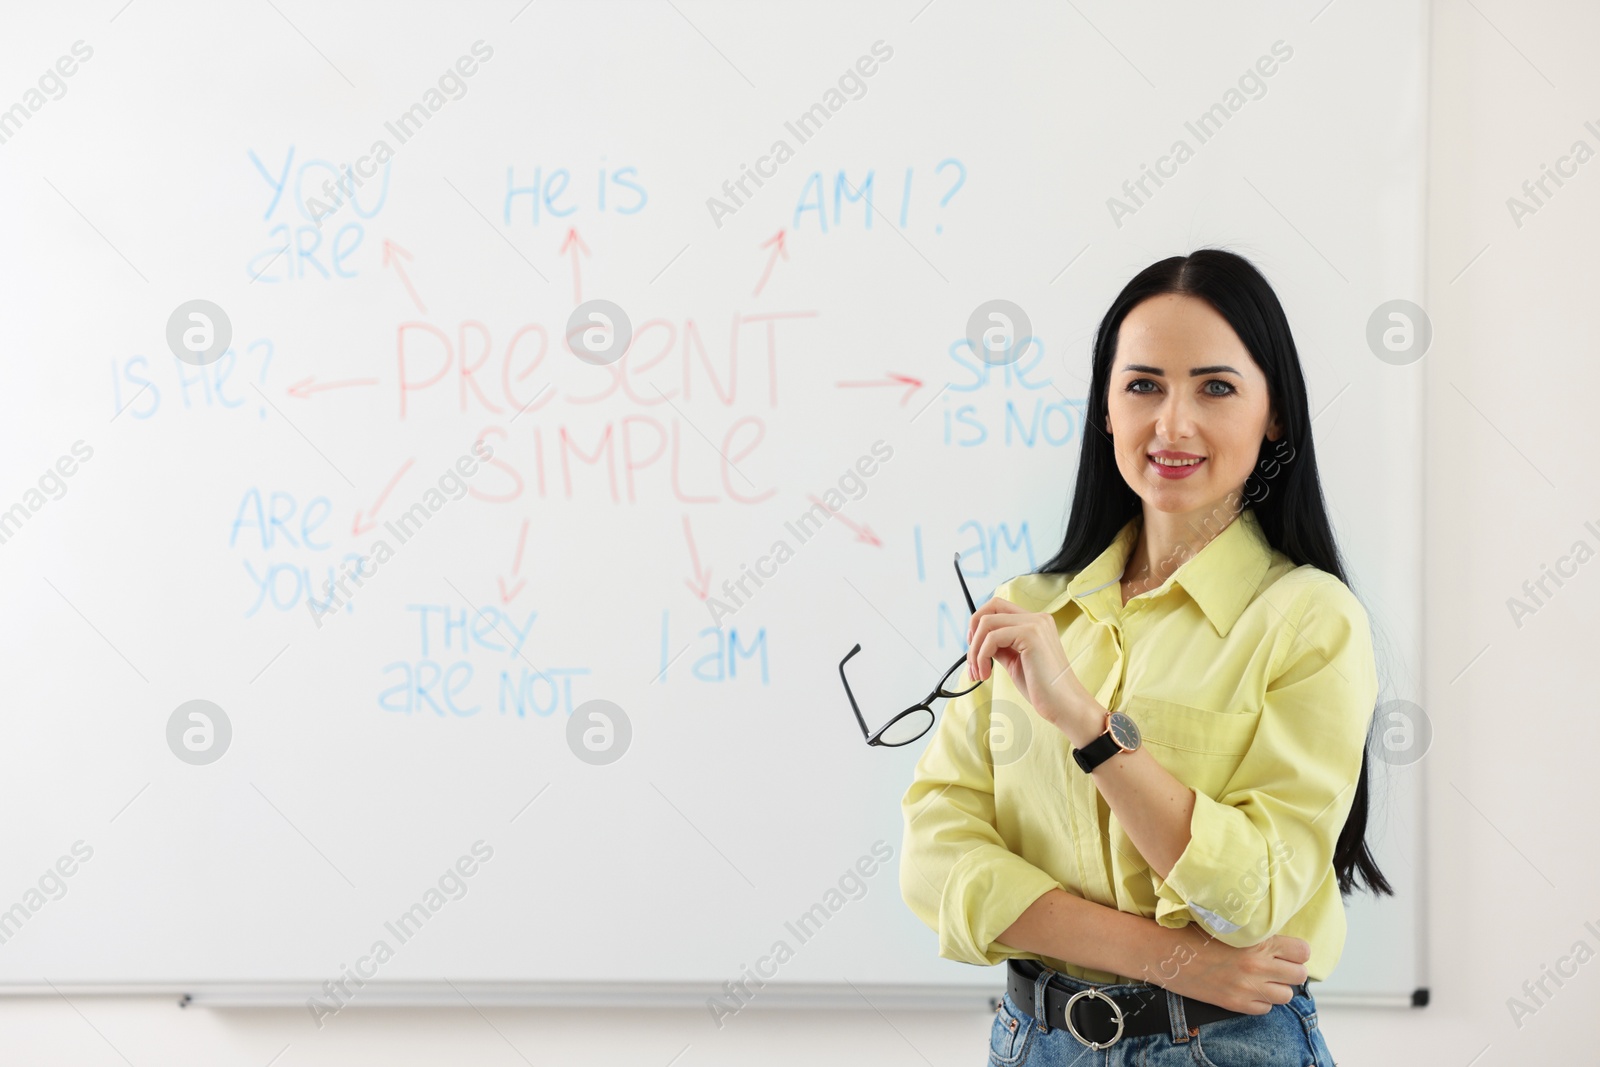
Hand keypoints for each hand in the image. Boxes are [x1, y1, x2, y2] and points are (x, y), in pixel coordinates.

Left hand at [966, 596, 1090, 732]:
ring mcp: (1035, 624)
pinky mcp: (1030, 634)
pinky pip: (992, 638)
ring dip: (974, 650)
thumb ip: (1001, 646)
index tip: (974, 649)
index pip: (998, 607)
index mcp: (1035, 622)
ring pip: (986, 623)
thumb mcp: (1015, 661)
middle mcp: (1037, 618)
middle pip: (991, 607)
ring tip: (979, 673)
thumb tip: (978, 641)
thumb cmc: (1042, 688)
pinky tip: (986, 675)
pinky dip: (981, 657)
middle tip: (971, 660)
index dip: (979, 625)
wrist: (1064, 705)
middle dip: (973, 633)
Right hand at [1144, 926, 1310, 1014]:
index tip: (1287, 950)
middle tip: (1277, 965)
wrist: (1165, 952)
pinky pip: (1265, 1009)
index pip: (1302, 952)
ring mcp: (1247, 987)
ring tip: (1263, 978)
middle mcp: (1257, 965)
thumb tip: (1278, 940)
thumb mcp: (1229, 923)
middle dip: (1291, 970)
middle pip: (1299, 975)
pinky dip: (1261, 1000)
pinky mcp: (1235, 1004)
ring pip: (1286, 995)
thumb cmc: (1193, 932)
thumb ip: (1257, 931)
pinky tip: (1248, 988)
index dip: (1296, 951)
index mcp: (1257, 940)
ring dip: (1278, 987)